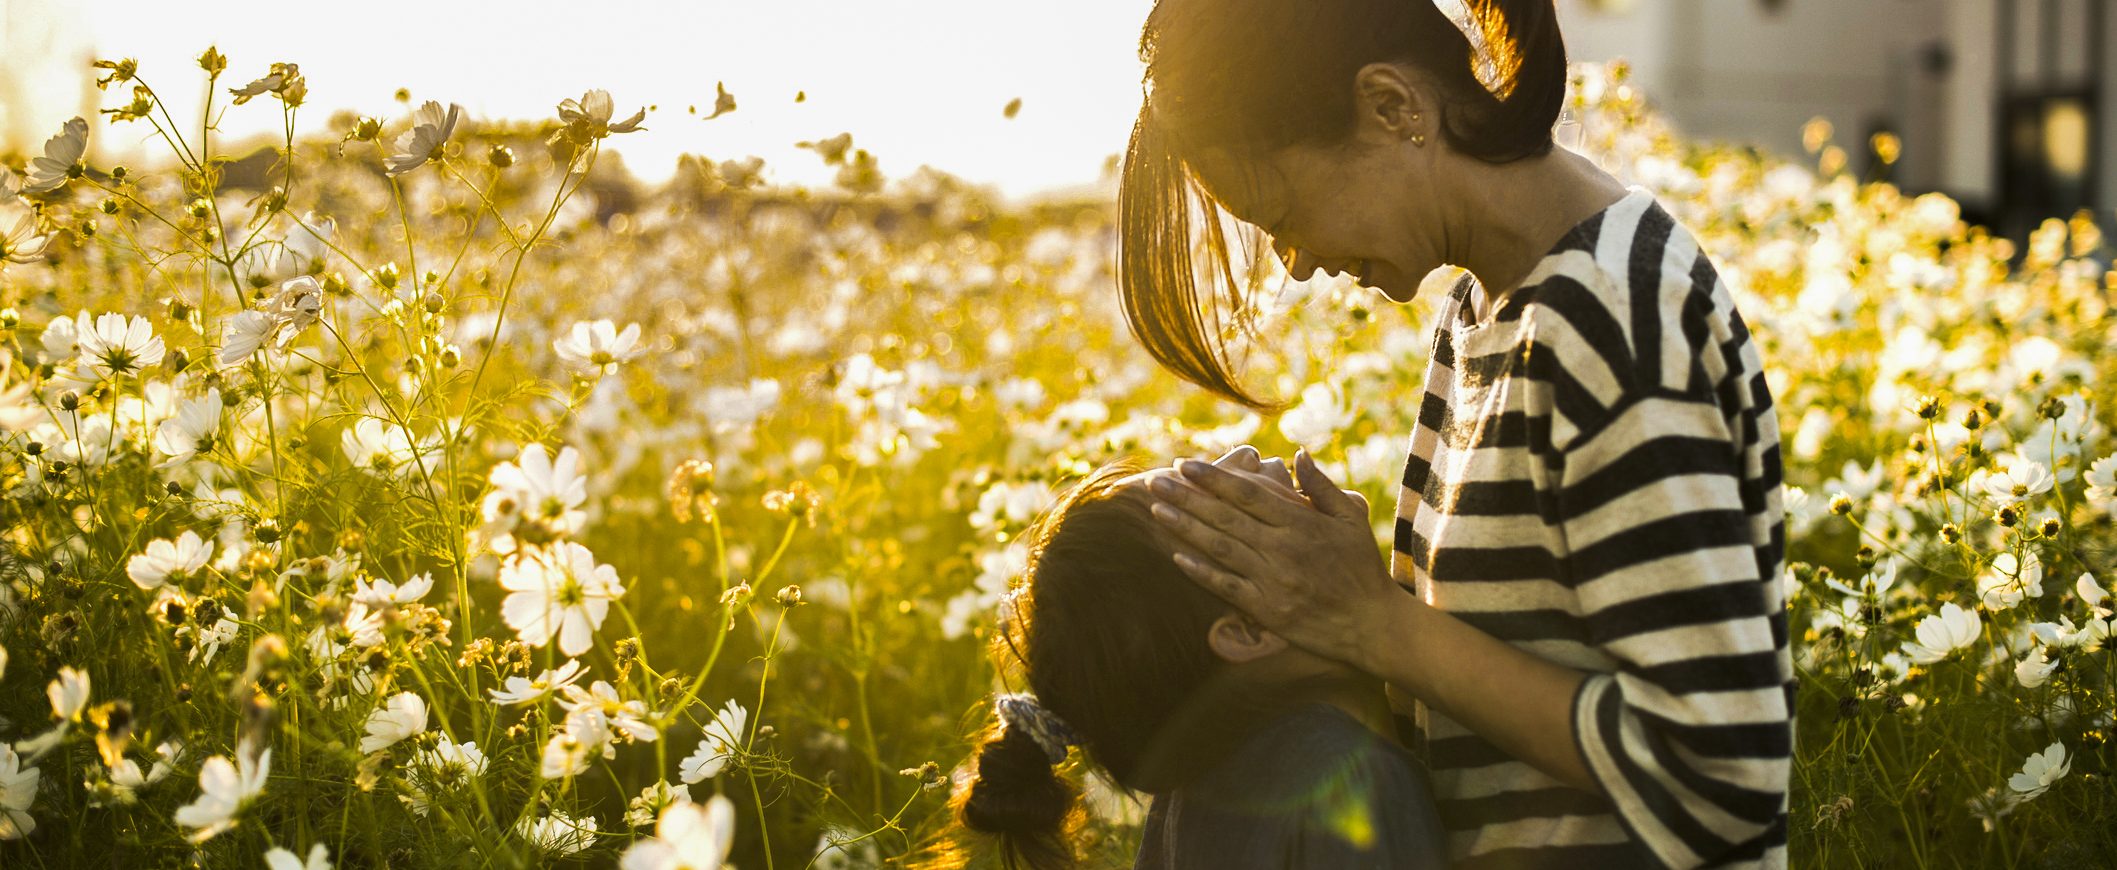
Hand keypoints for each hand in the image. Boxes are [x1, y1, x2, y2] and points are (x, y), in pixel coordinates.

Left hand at [1145, 449, 1396, 666]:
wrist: (1371, 624)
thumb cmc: (1361, 567)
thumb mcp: (1351, 518)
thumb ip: (1322, 486)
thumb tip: (1297, 453)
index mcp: (1301, 522)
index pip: (1247, 493)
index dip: (1213, 478)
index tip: (1183, 465)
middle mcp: (1283, 549)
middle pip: (1225, 517)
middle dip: (1186, 497)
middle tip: (1154, 482)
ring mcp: (1273, 581)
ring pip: (1220, 549)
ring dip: (1185, 528)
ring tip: (1156, 510)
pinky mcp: (1267, 610)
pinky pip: (1227, 587)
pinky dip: (1200, 572)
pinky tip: (1176, 556)